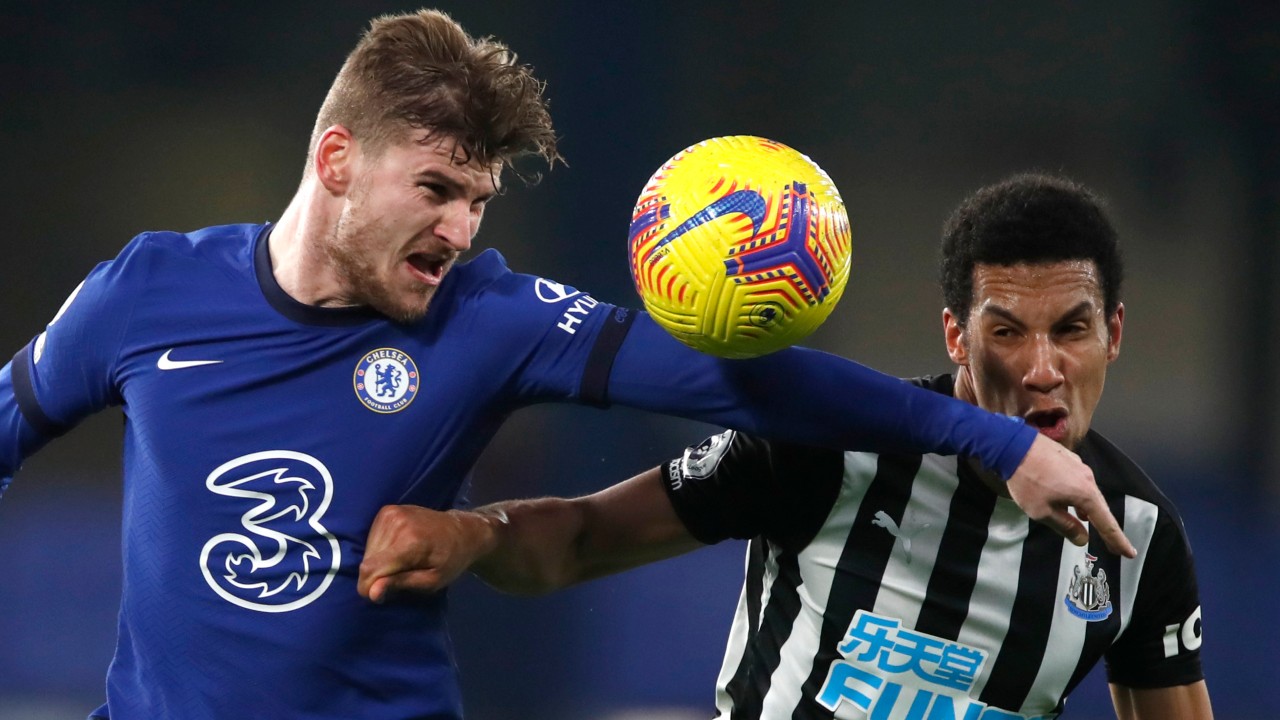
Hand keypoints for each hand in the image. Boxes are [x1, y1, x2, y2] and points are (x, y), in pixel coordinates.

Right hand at [357, 504, 496, 602]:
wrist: (461, 530)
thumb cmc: (451, 560)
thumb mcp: (432, 581)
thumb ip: (401, 584)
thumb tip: (372, 592)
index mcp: (410, 541)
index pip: (371, 568)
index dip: (368, 587)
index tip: (380, 596)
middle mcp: (397, 522)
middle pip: (368, 561)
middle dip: (376, 576)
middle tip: (399, 578)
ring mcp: (390, 513)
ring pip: (368, 550)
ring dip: (378, 563)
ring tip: (402, 563)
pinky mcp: (387, 510)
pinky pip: (371, 538)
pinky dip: (380, 550)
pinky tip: (397, 551)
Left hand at [1007, 434, 1136, 557]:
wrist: (1012, 444)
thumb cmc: (1027, 482)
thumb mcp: (1042, 511)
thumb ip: (1065, 526)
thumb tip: (1083, 537)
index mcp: (1086, 493)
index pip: (1106, 522)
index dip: (1117, 540)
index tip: (1129, 553)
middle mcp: (1088, 478)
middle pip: (1099, 507)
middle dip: (1103, 526)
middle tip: (1110, 544)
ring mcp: (1079, 466)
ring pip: (1086, 493)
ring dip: (1087, 509)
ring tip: (1085, 520)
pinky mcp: (1068, 459)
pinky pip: (1077, 482)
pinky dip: (1076, 495)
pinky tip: (1068, 499)